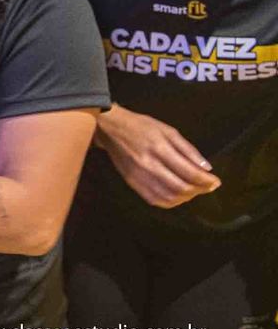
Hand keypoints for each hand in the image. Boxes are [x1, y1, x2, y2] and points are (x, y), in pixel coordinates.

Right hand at [97, 105, 219, 208]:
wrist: (111, 129)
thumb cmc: (142, 126)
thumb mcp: (168, 130)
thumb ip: (188, 149)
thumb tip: (206, 168)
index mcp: (159, 149)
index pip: (189, 172)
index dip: (206, 180)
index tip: (216, 181)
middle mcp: (149, 165)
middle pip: (181, 188)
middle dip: (200, 190)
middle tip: (208, 186)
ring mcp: (139, 176)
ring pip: (169, 197)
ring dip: (186, 197)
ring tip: (194, 190)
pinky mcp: (132, 183)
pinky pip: (155, 200)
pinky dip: (170, 202)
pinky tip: (177, 195)